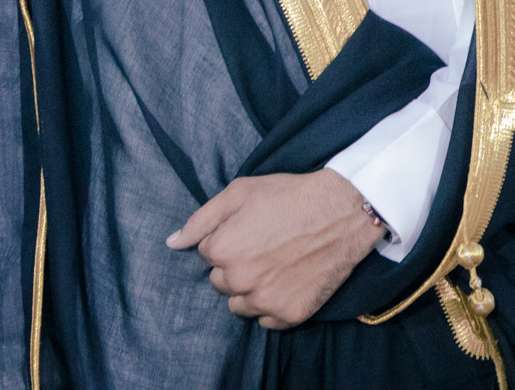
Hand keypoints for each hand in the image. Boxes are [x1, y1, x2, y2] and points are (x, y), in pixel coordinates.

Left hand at [166, 169, 381, 328]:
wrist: (341, 212)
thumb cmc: (288, 197)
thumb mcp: (238, 193)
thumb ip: (200, 220)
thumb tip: (172, 243)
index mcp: (221, 250)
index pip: (206, 255)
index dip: (226, 240)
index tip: (248, 230)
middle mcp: (239, 280)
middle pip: (220, 283)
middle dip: (234, 266)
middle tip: (261, 247)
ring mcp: (265, 301)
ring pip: (239, 305)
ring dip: (249, 290)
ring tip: (273, 265)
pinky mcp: (290, 314)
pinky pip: (266, 320)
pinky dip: (272, 305)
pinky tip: (286, 282)